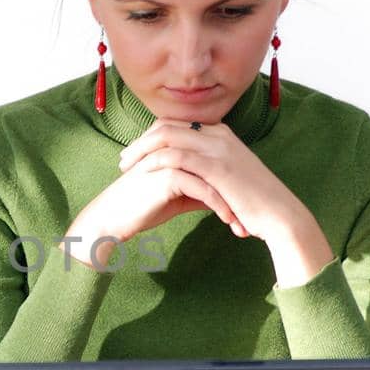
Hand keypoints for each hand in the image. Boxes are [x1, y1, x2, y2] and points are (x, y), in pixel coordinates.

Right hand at [62, 150, 247, 269]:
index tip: (249, 204)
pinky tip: (230, 222)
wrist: (113, 218)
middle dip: (239, 191)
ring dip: (233, 200)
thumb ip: (199, 189)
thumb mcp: (177, 196)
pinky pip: (203, 189)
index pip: (216, 157)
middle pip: (219, 164)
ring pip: (215, 176)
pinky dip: (219, 206)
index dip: (234, 180)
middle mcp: (176, 146)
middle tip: (255, 213)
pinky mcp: (167, 175)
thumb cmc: (142, 207)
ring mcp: (172, 158)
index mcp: (177, 145)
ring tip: (245, 223)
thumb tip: (225, 196)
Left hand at [117, 119, 300, 246]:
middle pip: (168, 125)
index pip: (177, 125)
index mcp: (221, 135)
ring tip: (126, 166)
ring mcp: (219, 149)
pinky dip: (156, 162)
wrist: (281, 215)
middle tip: (124, 158)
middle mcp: (219, 135)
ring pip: (168, 136)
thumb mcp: (229, 179)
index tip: (135, 153)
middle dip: (141, 140)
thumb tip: (186, 177)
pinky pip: (178, 156)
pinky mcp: (218, 167)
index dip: (152, 137)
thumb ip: (208, 171)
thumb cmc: (255, 203)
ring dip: (142, 150)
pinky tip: (143, 172)